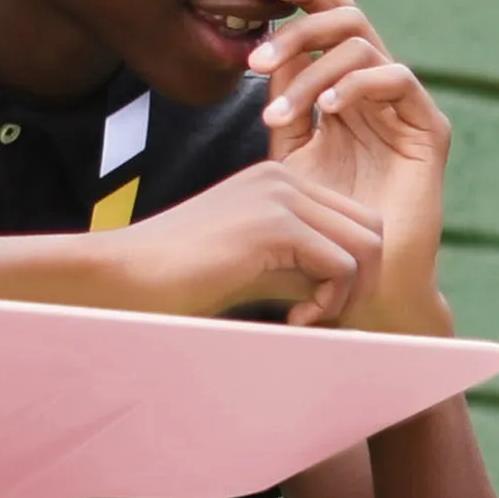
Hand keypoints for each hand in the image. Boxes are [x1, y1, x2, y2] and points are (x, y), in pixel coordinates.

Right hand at [109, 155, 387, 326]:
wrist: (126, 276)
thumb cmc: (184, 281)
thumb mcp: (261, 269)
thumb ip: (307, 269)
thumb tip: (359, 287)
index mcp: (279, 182)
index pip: (356, 221)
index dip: (353, 272)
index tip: (314, 306)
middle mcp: (284, 178)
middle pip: (372, 229)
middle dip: (362, 282)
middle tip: (323, 317)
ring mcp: (280, 195)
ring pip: (366, 246)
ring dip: (348, 295)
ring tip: (307, 319)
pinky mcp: (275, 224)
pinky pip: (342, 265)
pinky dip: (330, 302)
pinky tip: (294, 319)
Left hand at [253, 0, 450, 330]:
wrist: (362, 277)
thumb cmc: (323, 222)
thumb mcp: (290, 152)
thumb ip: (284, 101)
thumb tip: (268, 50)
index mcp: (347, 89)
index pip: (330, 24)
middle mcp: (378, 92)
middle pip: (349, 21)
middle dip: (301, 28)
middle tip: (259, 57)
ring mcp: (406, 109)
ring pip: (366, 46)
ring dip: (314, 69)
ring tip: (283, 110)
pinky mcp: (429, 131)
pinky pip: (398, 79)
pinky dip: (357, 85)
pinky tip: (327, 110)